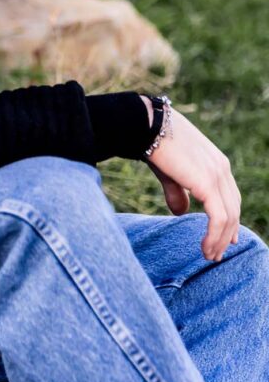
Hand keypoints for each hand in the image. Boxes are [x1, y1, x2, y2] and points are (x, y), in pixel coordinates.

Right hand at [139, 98, 240, 262]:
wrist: (147, 126)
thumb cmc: (154, 144)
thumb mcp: (170, 173)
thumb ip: (178, 192)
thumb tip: (181, 213)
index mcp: (216, 162)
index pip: (231, 197)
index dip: (229, 221)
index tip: (225, 240)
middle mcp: (222, 168)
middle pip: (233, 209)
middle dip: (226, 235)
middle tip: (215, 254)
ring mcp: (217, 175)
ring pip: (229, 217)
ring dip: (220, 240)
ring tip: (209, 256)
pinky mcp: (208, 183)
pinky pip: (219, 218)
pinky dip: (215, 237)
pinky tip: (206, 248)